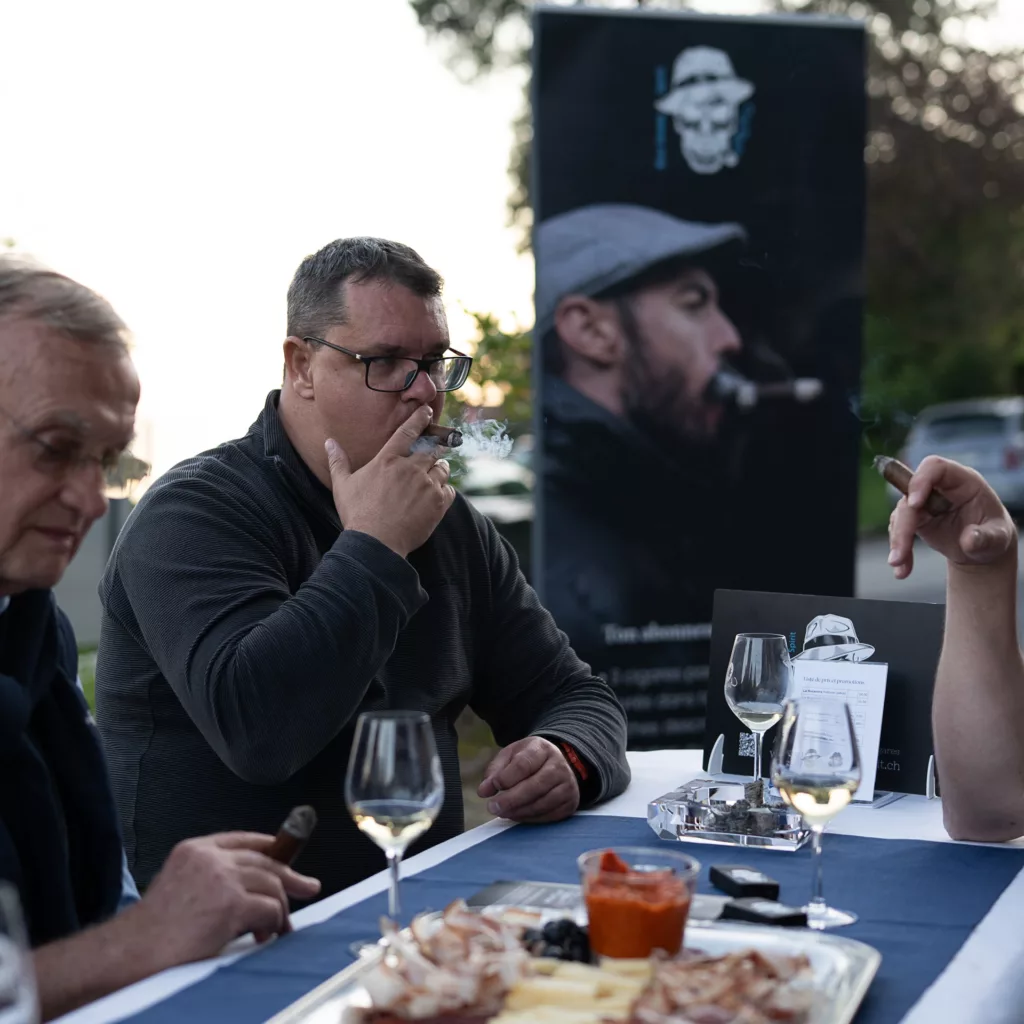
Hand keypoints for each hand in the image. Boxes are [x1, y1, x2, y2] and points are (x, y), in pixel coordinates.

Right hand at [126, 832, 320, 970]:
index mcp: (194, 850)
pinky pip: (269, 909)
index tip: (288, 854)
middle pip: (264, 859)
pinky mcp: (231, 903)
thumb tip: (251, 891)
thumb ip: (212, 880)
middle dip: (290, 876)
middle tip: (308, 887)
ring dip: (279, 910)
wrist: (130, 956)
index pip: (243, 839)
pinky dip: (272, 925)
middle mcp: (209, 857)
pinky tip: (263, 937)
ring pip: (271, 883)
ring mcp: (221, 878)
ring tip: (275, 930)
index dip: (270, 847)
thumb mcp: (179, 889)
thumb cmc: (150, 935)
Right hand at [325, 406, 455, 556]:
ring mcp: (426, 485)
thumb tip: (329, 442)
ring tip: (433, 476)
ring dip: (439, 469)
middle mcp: (410, 468)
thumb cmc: (357, 514)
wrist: (376, 543)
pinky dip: (445, 491)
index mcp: (388, 460)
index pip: (408, 431)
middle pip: (431, 449)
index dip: (420, 418)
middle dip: (434, 448)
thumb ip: (338, 461)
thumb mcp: (342, 485)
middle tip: (434, 451)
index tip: (428, 410)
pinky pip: (449, 490)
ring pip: (442, 468)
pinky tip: (436, 496)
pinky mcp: (437, 503)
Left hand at [477, 737, 579, 823]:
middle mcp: (558, 766)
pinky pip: (549, 815)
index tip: (492, 788)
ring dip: (518, 811)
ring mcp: (567, 785)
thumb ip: (495, 771)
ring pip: (542, 803)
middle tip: (492, 807)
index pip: (524, 765)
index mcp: (542, 749)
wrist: (557, 762)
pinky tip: (517, 815)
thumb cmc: (529, 759)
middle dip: (510, 799)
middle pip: (535, 786)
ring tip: (502, 812)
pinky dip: (530, 818)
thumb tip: (484, 791)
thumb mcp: (511, 755)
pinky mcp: (569, 803)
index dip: (506, 778)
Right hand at [888, 456, 1016, 579]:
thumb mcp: (998, 538)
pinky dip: (900, 550)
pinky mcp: (915, 518)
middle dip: (903, 524)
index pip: (935, 467)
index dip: (921, 480)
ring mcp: (924, 503)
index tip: (915, 504)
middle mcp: (939, 489)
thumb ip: (986, 538)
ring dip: (897, 540)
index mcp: (963, 481)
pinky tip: (903, 570)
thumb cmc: (994, 535)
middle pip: (910, 495)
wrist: (983, 549)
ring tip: (899, 565)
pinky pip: (899, 531)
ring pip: (901, 514)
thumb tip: (969, 539)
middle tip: (901, 552)